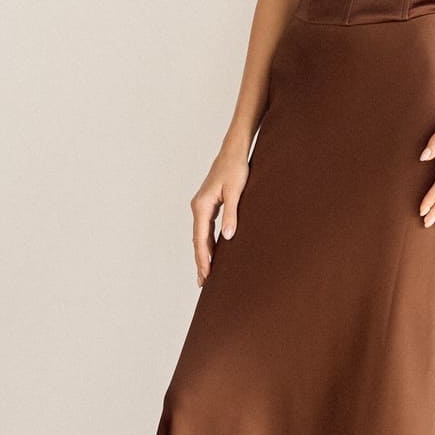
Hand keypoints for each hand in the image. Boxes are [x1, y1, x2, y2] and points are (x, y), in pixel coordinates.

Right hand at [191, 145, 249, 284]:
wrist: (233, 151)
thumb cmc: (236, 169)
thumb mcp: (236, 192)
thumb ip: (232, 215)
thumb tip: (228, 237)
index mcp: (202, 205)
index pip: (201, 238)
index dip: (203, 258)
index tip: (206, 274)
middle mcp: (198, 206)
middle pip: (197, 239)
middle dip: (200, 261)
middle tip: (203, 282)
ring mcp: (201, 205)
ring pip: (200, 235)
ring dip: (203, 253)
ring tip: (206, 273)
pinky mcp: (208, 204)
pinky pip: (205, 228)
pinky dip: (207, 242)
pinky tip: (212, 252)